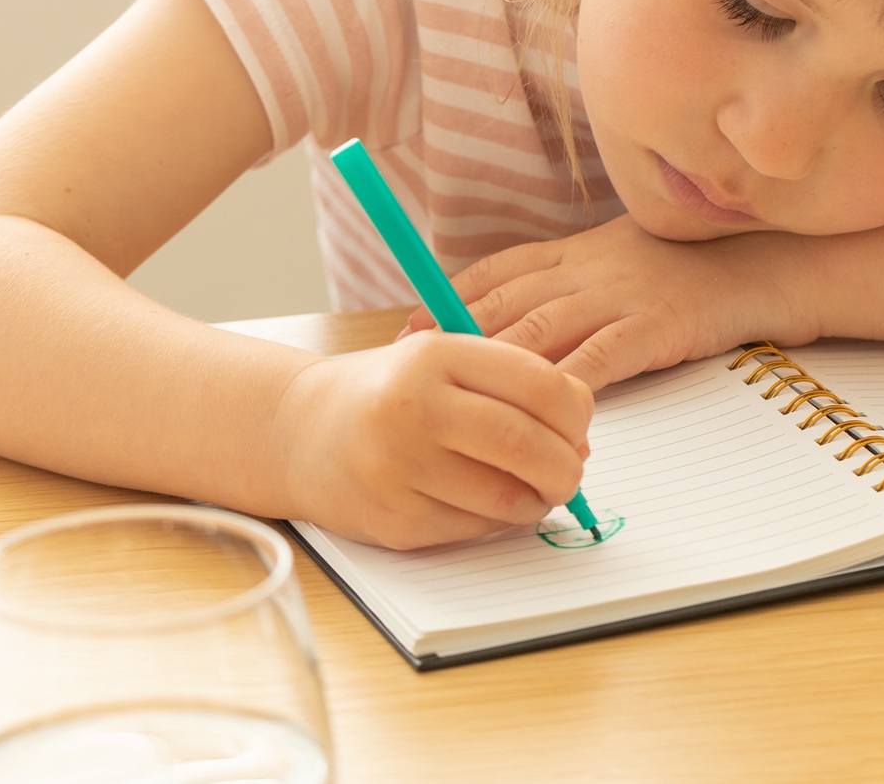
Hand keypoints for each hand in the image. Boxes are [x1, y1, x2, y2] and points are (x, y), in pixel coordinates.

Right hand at [273, 331, 593, 549]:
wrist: (301, 431)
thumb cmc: (391, 393)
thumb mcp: (445, 361)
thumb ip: (513, 384)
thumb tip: (581, 439)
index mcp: (437, 354)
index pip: (539, 383)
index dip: (576, 413)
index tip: (578, 426)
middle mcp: (414, 406)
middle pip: (527, 444)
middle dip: (566, 466)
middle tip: (570, 472)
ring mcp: (399, 466)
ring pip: (507, 497)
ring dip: (536, 501)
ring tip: (530, 489)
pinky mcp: (393, 519)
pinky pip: (473, 529)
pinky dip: (494, 521)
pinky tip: (481, 502)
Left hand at [404, 215, 819, 389]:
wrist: (762, 258)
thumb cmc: (693, 263)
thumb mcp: (621, 254)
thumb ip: (576, 276)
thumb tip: (529, 309)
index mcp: (576, 249)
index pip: (496, 270)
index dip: (447, 298)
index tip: (409, 326)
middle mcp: (587, 268)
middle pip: (504, 302)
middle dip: (453, 337)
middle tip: (412, 371)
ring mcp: (618, 295)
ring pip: (540, 331)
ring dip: (495, 369)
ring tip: (458, 400)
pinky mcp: (653, 325)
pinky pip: (598, 358)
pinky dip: (563, 386)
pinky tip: (539, 412)